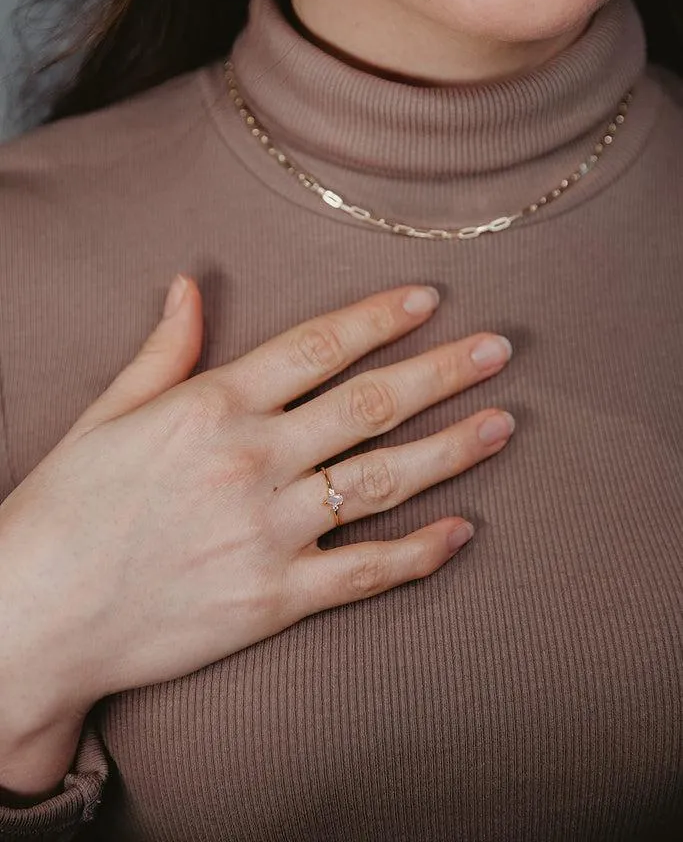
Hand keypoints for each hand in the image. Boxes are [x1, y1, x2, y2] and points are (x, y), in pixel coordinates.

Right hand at [0, 278, 513, 755]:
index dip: (379, 318)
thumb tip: (187, 286)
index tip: (430, 298)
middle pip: (369, 404)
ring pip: (382, 481)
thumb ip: (162, 351)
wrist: (35, 618)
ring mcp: (267, 534)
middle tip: (498, 349)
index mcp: (210, 407)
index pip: (316, 346)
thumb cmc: (65, 510)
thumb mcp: (106, 415)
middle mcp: (250, 462)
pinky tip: (461, 531)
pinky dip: (418, 553)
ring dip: (451, 450)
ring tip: (502, 424)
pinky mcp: (273, 600)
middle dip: (442, 371)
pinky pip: (363, 573)